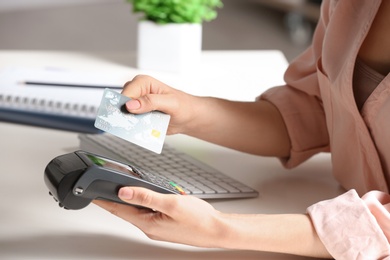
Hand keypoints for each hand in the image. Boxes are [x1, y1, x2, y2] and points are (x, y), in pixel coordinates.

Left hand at [94, 187, 224, 247]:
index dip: (104, 200)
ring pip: (138, 210)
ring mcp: (158, 226)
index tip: (92, 194)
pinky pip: (149, 211)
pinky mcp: (165, 223)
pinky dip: (145, 202)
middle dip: (116, 198)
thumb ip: (146, 196)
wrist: (216, 230)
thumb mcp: (170, 203)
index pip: (118, 210)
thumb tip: (124, 192)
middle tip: (105, 187)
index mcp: (147, 223)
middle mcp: (150, 227)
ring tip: (124, 188)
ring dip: (132, 199)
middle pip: (126, 210)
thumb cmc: (198, 220)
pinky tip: (149, 196)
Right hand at [121, 75, 200, 134]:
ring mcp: (138, 105)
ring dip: (130, 123)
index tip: (127, 114)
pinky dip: (135, 128)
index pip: (126, 92)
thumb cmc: (183, 106)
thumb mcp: (170, 103)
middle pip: (122, 104)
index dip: (124, 104)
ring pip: (125, 115)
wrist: (189, 117)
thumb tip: (131, 104)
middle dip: (125, 115)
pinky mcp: (139, 115)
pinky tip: (143, 130)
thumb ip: (151, 102)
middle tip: (133, 123)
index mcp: (143, 82)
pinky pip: (131, 123)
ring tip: (141, 126)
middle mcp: (138, 92)